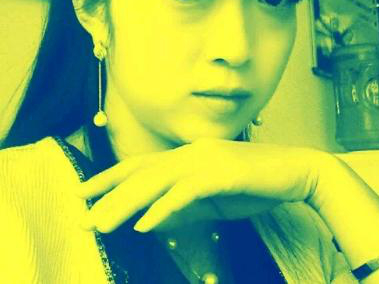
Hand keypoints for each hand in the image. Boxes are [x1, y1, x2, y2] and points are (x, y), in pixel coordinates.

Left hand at [75, 137, 328, 232]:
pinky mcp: (222, 173)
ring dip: (127, 203)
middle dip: (109, 193)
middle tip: (81, 211)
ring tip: (101, 224)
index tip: (85, 192)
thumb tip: (152, 219)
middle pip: (142, 172)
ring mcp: (206, 160)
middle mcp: (191, 153)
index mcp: (187, 155)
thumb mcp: (212, 199)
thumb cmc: (255, 185)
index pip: (141, 165)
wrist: (297, 171)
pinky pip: (186, 193)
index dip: (111, 177)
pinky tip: (144, 225)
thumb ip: (183, 206)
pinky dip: (163, 208)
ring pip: (157, 181)